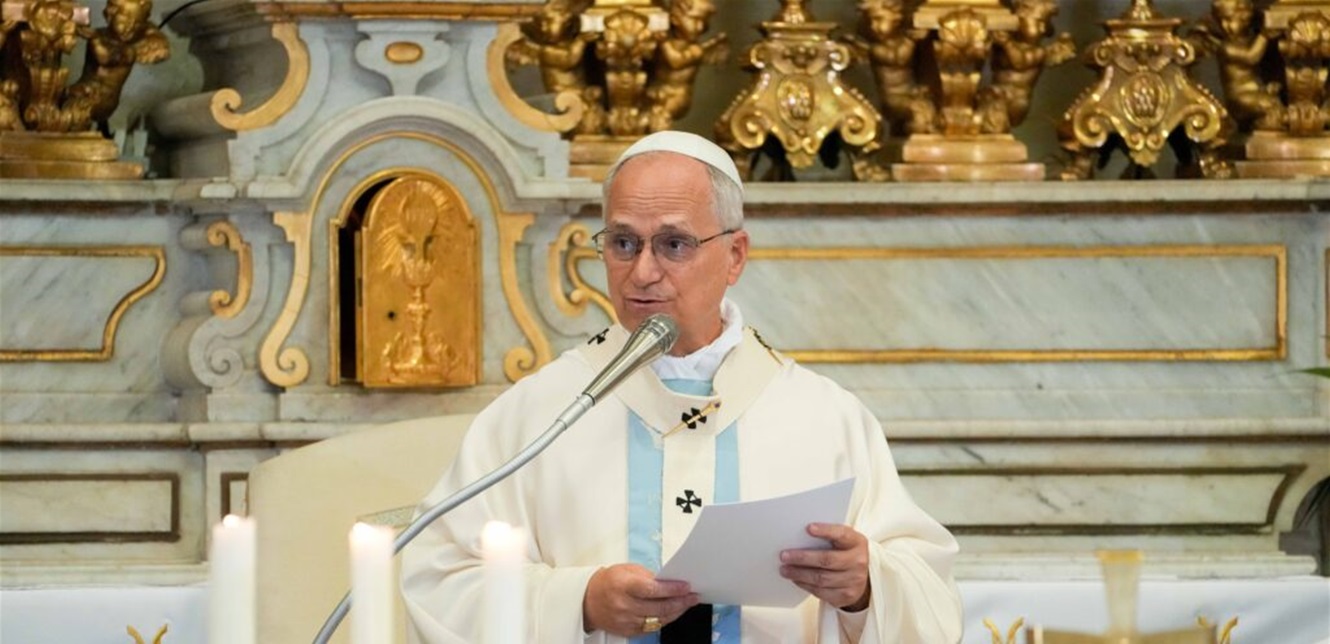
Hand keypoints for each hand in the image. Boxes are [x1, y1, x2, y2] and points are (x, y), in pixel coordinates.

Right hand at [582, 564, 699, 636]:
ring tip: (687, 604)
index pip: (652, 589)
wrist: (588, 601)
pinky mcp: (628, 632)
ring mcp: (626, 621)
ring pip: (659, 619)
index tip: (687, 587)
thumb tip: (670, 582)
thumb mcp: (627, 570)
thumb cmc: (609, 581)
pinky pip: (652, 627)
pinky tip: (673, 613)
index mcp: (623, 586)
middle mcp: (624, 605)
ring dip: (676, 612)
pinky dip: (665, 619)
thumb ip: (649, 576)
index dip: (672, 589)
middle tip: (693, 596)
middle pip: (659, 607)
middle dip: (680, 602)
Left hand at [779, 523, 870, 611]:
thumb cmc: (845, 553)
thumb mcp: (843, 541)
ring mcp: (854, 581)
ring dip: (799, 574)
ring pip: (821, 578)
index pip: (841, 534)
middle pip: (827, 560)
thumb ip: (828, 536)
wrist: (861, 578)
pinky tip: (796, 579)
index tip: (808, 528)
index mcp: (857, 542)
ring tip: (784, 570)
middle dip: (803, 558)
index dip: (825, 531)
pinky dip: (805, 585)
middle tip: (784, 556)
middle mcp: (858, 562)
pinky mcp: (846, 596)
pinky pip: (821, 592)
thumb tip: (799, 535)